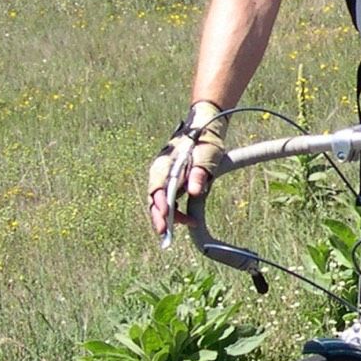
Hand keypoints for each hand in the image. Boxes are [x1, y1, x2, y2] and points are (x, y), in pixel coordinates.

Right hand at [148, 101, 226, 237]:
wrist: (205, 127)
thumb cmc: (206, 141)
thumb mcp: (206, 156)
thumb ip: (199, 173)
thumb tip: (194, 192)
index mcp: (166, 165)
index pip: (158, 189)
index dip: (161, 205)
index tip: (165, 218)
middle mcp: (160, 171)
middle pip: (154, 197)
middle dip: (159, 216)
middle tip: (164, 234)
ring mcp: (164, 176)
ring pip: (159, 200)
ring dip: (166, 215)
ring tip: (176, 230)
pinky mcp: (170, 180)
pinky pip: (167, 197)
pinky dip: (172, 210)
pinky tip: (184, 220)